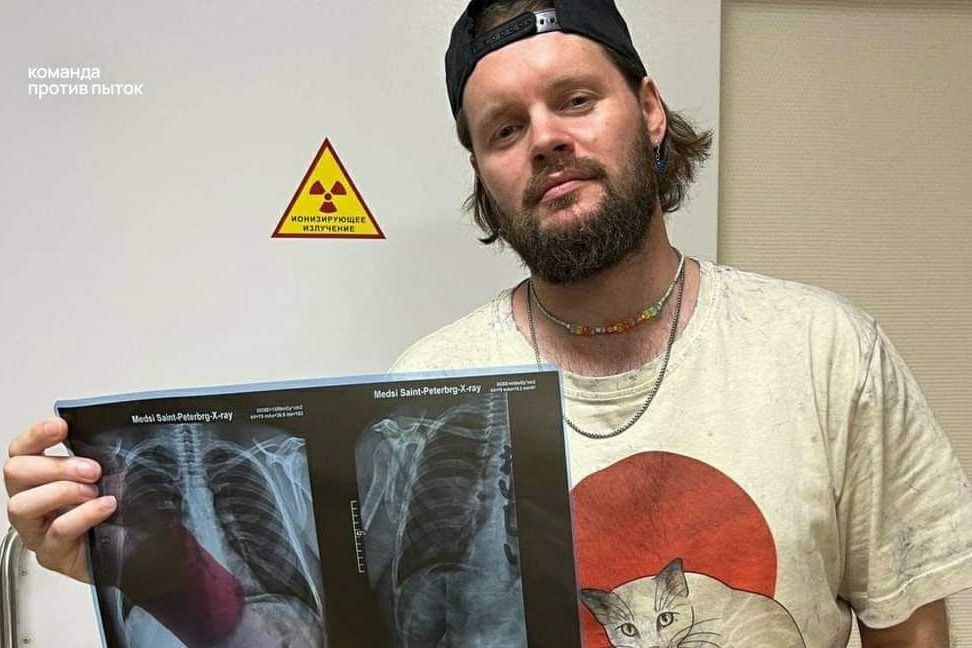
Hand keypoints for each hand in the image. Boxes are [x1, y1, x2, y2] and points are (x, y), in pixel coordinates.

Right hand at [4, 417, 116, 582]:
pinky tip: (105, 506)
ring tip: (94, 491)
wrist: (129, 549)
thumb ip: (96, 460)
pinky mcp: (52, 553)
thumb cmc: (111, 513)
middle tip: (92, 469)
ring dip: (62, 491)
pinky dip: (84, 514)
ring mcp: (37, 530)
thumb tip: (107, 438)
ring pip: (22, 505)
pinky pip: (58, 530)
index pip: (22, 451)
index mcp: (40, 479)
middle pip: (15, 473)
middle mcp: (31, 503)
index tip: (61, 427)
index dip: (36, 435)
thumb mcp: (105, 479)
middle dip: (54, 466)